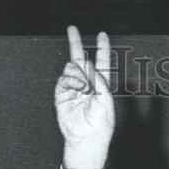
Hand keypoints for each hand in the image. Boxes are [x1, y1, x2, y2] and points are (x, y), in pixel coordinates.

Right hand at [55, 26, 114, 168]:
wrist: (85, 140)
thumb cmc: (100, 126)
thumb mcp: (106, 103)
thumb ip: (99, 82)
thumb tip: (87, 65)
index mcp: (101, 86)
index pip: (102, 63)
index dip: (102, 49)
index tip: (102, 35)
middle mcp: (87, 84)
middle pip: (81, 60)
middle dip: (76, 44)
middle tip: (71, 28)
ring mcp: (73, 88)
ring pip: (72, 68)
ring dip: (77, 74)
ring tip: (83, 88)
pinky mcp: (62, 94)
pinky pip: (64, 78)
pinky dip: (70, 80)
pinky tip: (76, 88)